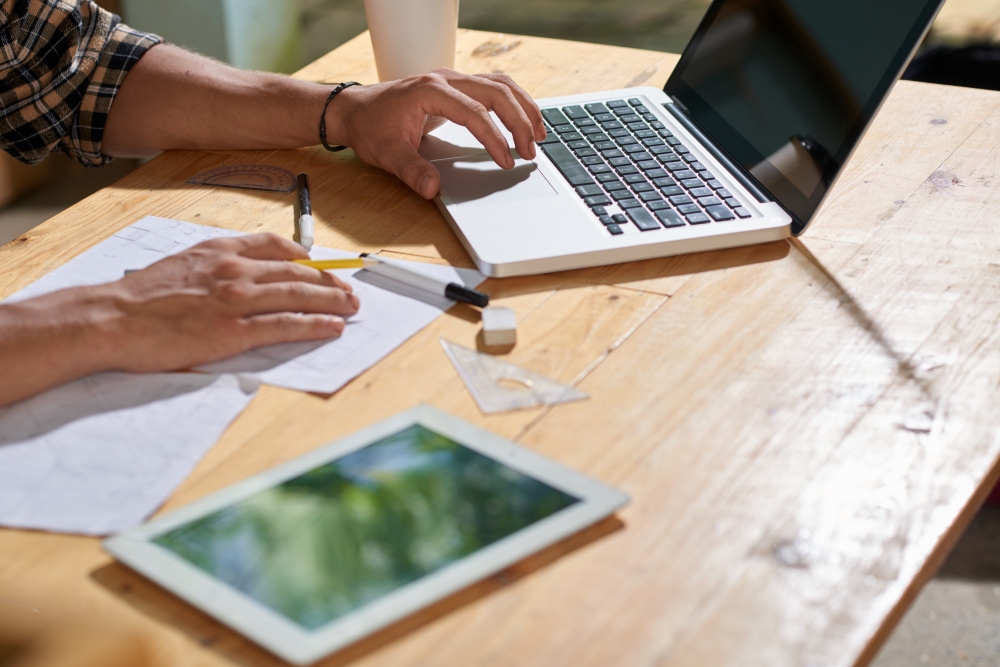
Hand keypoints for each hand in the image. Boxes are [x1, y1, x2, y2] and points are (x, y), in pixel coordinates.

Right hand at [0, 233, 359, 406]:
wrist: (113, 318)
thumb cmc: (141, 298)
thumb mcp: (181, 264)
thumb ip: (214, 264)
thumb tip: (238, 271)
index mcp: (221, 251)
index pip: (276, 245)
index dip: (306, 256)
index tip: (321, 264)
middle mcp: (235, 270)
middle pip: (297, 271)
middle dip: (329, 281)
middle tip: (348, 290)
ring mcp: (237, 300)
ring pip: (299, 295)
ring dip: (332, 301)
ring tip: (352, 307)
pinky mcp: (235, 330)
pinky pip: (286, 325)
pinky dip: (315, 325)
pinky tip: (333, 327)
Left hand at [327, 69, 545, 198]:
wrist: (355, 110)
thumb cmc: (370, 127)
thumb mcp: (386, 154)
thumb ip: (411, 171)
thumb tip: (431, 189)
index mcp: (430, 90)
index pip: (475, 112)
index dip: (494, 137)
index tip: (506, 161)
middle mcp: (446, 78)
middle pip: (497, 91)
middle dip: (519, 121)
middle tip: (531, 151)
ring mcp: (453, 79)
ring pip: (500, 84)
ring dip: (523, 107)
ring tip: (540, 134)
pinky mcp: (456, 86)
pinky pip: (494, 86)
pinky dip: (514, 102)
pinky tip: (524, 120)